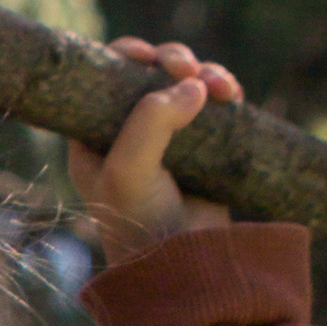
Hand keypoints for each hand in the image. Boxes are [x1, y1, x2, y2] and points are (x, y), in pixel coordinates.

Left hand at [66, 38, 239, 267]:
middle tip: (187, 70)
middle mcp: (129, 133)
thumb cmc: (142, 224)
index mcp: (94, 138)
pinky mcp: (205, 147)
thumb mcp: (129, 171)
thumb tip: (193, 84)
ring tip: (220, 87)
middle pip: (149, 73)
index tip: (147, 58)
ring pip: (186, 83)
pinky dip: (224, 91)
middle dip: (171, 61)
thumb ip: (150, 121)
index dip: (127, 55)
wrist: (187, 269)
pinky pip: (215, 103)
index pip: (105, 79)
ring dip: (204, 74)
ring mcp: (169, 138)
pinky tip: (232, 95)